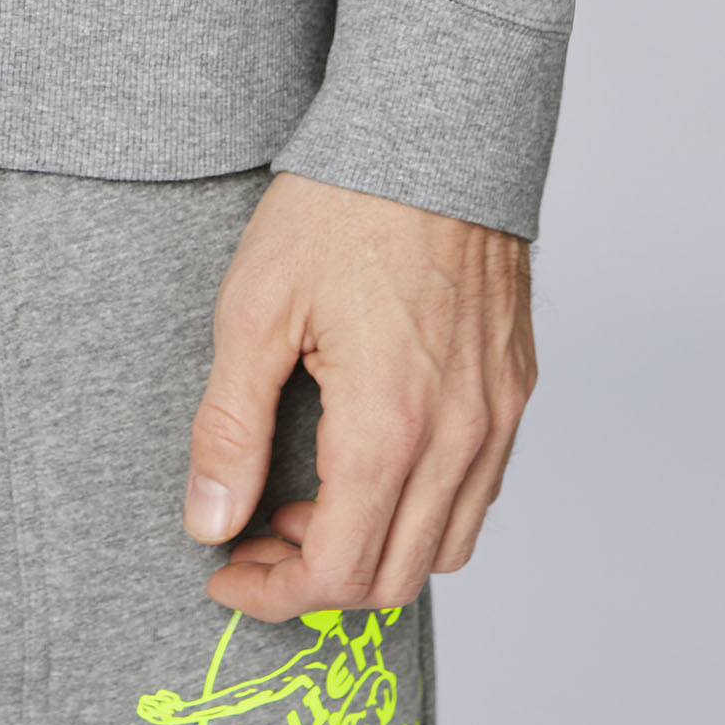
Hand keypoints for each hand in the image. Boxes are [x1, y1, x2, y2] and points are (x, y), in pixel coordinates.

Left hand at [183, 171, 534, 620]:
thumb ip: (230, 428)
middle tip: (254, 536)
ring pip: (446, 547)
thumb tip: (209, 522)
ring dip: (374, 552)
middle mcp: (459, 438)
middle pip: (394, 579)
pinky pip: (478, 493)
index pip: (338, 572)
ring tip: (306, 503)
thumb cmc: (341, 207)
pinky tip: (368, 465)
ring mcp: (497, 417)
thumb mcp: (254, 310)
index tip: (224, 571)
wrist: (432, 131)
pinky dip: (423, 512)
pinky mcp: (514, 390)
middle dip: (314, 580)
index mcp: (389, 427)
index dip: (272, 593)